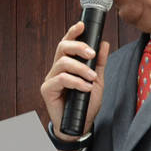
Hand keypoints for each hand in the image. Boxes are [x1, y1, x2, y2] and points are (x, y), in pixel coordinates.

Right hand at [40, 21, 109, 139]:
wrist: (80, 125)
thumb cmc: (86, 104)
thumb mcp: (97, 81)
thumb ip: (99, 63)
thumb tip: (104, 43)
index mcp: (67, 65)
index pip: (67, 44)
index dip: (72, 33)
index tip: (81, 25)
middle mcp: (56, 69)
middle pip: (62, 48)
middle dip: (78, 47)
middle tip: (92, 54)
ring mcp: (50, 79)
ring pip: (63, 63)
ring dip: (81, 68)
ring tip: (91, 78)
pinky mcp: (47, 90)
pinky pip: (61, 79)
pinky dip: (76, 82)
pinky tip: (85, 88)